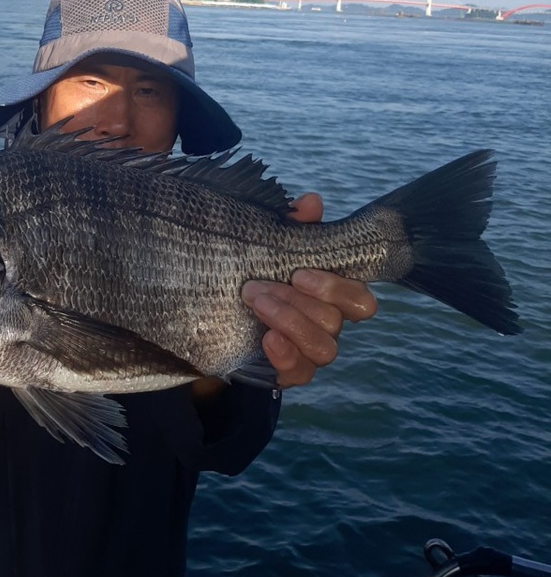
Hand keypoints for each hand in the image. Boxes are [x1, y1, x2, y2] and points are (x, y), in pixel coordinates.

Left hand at [241, 193, 376, 388]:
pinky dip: (285, 356)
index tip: (299, 273)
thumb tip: (311, 202)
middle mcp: (326, 325)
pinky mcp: (288, 372)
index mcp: (330, 296)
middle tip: (257, 286)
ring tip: (256, 304)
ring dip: (290, 323)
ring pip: (324, 348)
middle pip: (334, 321)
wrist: (215, 313)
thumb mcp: (267, 246)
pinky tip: (266, 339)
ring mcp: (309, 351)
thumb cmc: (254, 273)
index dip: (337, 288)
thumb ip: (292, 225)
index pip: (360, 300)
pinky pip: (301, 374)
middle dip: (296, 302)